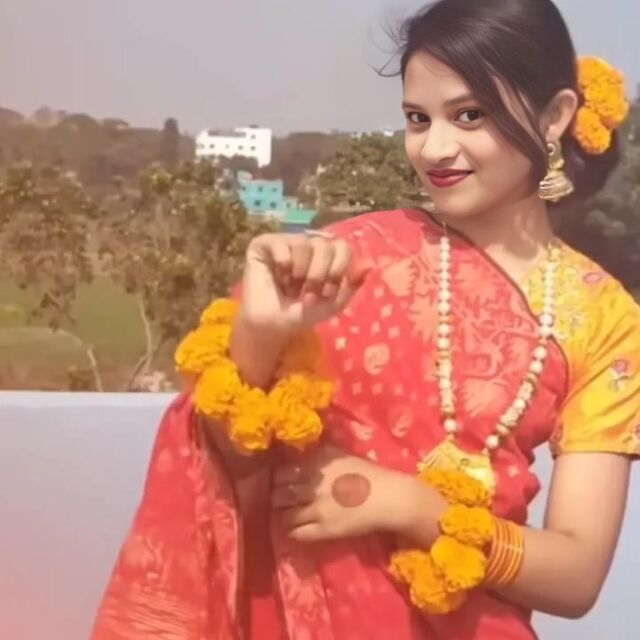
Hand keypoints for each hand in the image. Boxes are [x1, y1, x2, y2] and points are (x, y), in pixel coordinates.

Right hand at [241, 232, 369, 334]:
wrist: (274, 325)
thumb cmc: (303, 313)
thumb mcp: (333, 303)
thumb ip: (351, 285)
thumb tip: (369, 265)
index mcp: (327, 255)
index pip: (343, 247)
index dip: (338, 270)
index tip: (327, 293)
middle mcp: (308, 243)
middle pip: (325, 245)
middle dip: (319, 275)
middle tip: (309, 296)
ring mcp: (286, 241)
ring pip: (304, 243)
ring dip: (300, 272)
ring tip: (292, 289)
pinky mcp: (264, 244)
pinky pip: (280, 243)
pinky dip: (282, 265)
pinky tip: (278, 278)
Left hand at [271, 447, 428, 542]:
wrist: (388, 498)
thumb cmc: (368, 474)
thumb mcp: (341, 456)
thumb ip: (320, 453)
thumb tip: (300, 449)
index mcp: (316, 466)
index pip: (281, 473)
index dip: (279, 479)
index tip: (282, 481)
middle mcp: (312, 487)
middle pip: (279, 495)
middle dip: (277, 497)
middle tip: (282, 499)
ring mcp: (316, 510)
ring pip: (285, 515)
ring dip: (283, 514)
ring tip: (288, 514)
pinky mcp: (324, 530)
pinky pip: (297, 534)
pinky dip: (292, 531)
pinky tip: (296, 528)